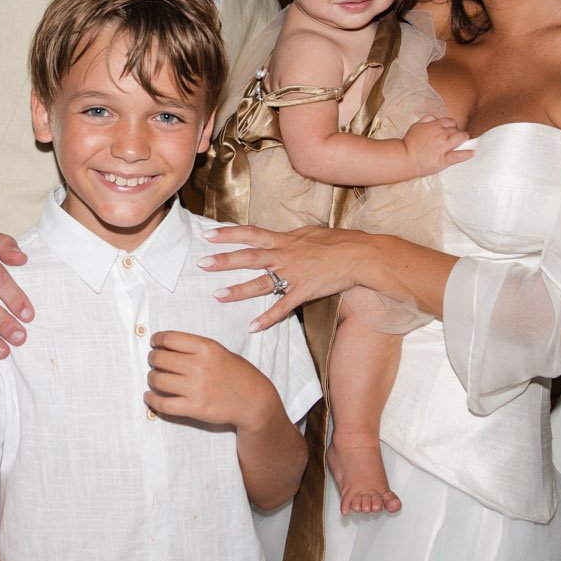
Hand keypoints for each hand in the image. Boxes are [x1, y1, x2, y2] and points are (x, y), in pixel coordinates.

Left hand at [145, 332, 276, 430]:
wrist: (254, 401)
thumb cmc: (237, 374)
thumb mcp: (220, 351)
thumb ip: (195, 348)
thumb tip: (165, 346)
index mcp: (207, 347)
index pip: (169, 338)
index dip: (157, 340)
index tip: (155, 343)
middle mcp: (200, 366)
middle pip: (159, 358)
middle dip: (153, 359)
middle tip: (156, 362)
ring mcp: (196, 388)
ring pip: (157, 380)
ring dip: (152, 378)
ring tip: (156, 379)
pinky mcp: (194, 408)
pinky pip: (163, 404)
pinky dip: (151, 400)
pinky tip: (150, 397)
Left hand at [199, 224, 370, 329]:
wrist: (359, 255)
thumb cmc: (337, 241)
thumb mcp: (308, 233)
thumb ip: (289, 237)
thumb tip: (276, 236)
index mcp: (284, 240)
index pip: (251, 234)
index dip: (228, 234)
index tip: (208, 234)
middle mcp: (285, 256)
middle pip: (249, 257)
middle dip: (224, 260)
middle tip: (202, 263)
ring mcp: (293, 275)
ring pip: (261, 283)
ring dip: (238, 291)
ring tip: (218, 296)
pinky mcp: (304, 292)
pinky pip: (282, 307)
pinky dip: (267, 318)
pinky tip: (252, 327)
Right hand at [403, 115, 472, 176]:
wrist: (404, 158)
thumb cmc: (409, 142)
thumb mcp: (416, 126)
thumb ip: (427, 119)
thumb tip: (436, 118)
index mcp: (434, 125)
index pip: (450, 121)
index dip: (452, 125)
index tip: (451, 130)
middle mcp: (441, 134)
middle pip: (456, 129)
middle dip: (457, 132)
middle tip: (455, 137)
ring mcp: (443, 147)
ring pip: (460, 138)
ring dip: (464, 138)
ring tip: (465, 140)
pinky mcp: (444, 159)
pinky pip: (459, 155)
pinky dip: (467, 154)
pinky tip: (472, 152)